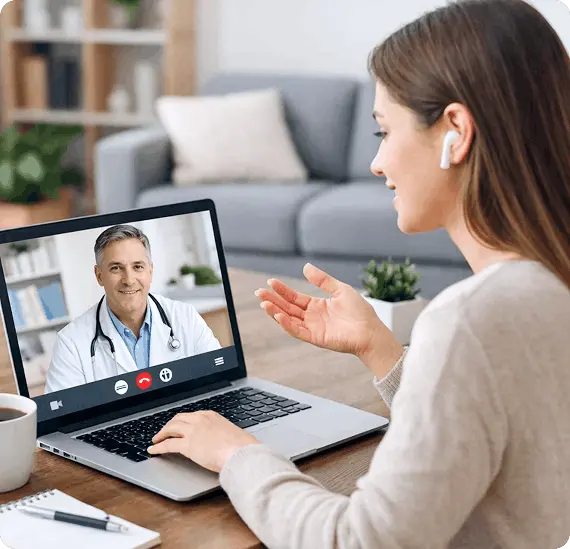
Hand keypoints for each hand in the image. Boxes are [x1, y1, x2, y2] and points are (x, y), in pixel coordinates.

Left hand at [147, 411, 260, 472]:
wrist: (241, 452)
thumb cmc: (241, 445)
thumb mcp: (230, 433)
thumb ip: (220, 434)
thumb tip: (219, 441)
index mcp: (210, 415)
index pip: (190, 416)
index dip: (181, 421)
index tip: (178, 426)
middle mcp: (199, 420)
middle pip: (177, 419)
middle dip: (168, 426)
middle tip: (163, 432)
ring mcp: (192, 431)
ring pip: (170, 429)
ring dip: (161, 434)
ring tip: (155, 440)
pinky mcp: (187, 445)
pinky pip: (168, 445)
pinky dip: (158, 447)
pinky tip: (153, 450)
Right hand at [255, 263, 401, 362]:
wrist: (371, 331)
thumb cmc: (360, 312)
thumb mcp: (340, 290)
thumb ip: (323, 280)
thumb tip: (305, 267)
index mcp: (317, 305)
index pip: (294, 297)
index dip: (282, 290)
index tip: (271, 282)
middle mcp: (312, 317)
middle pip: (287, 307)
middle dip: (273, 300)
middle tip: (259, 292)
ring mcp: (313, 328)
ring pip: (289, 319)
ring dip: (275, 312)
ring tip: (264, 303)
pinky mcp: (316, 338)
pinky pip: (298, 331)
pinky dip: (287, 324)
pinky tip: (278, 316)